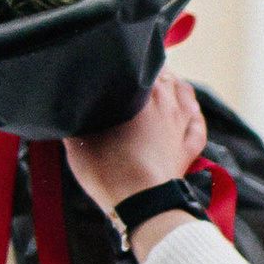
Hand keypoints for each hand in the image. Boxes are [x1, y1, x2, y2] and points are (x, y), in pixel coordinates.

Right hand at [66, 65, 206, 229]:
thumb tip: (67, 107)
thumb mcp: (79, 139)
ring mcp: (181, 126)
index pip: (142, 62)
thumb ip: (75, 118)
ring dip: (174, 86)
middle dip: (151, 71)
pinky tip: (187, 110)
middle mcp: (168, 103)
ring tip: (161, 85)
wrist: (141, 203)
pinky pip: (197, 124)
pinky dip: (193, 114)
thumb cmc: (108, 168)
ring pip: (185, 94)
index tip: (117, 63)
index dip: (130, 60)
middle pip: (165, 75)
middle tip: (134, 74)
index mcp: (144, 92)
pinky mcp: (189, 149)